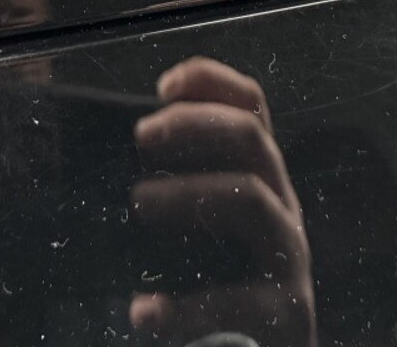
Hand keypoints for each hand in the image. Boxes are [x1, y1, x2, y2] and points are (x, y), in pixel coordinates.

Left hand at [130, 57, 316, 346]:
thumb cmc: (216, 294)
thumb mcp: (197, 232)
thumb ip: (171, 196)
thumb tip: (106, 166)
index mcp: (259, 180)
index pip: (251, 109)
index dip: (214, 83)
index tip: (164, 84)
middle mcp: (281, 208)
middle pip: (252, 138)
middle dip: (195, 124)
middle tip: (143, 134)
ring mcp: (289, 259)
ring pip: (251, 198)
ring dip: (191, 192)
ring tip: (139, 203)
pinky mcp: (287, 314)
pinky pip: (241, 300)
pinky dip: (187, 307)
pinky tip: (145, 313)